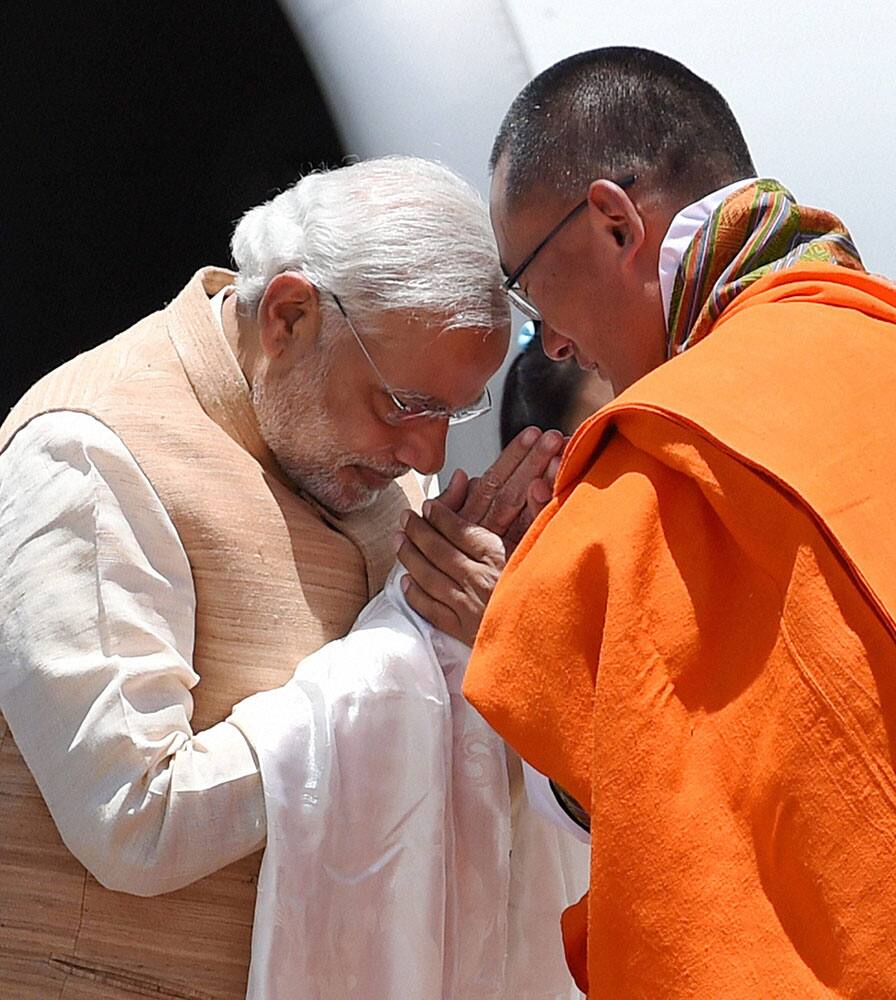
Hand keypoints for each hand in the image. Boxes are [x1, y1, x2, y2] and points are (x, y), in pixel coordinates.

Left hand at [396, 427, 564, 643]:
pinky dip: (416, 595)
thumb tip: (533, 482)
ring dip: (410, 557)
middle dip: (418, 531)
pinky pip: (431, 610)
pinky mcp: (463, 631)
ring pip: (429, 577)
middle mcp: (479, 581)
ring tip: (398, 540)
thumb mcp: (551, 548)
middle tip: (405, 517)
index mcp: (499, 559)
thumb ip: (540, 512)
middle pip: (439, 551)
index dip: (441, 516)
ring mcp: (468, 608)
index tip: (428, 506)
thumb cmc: (554, 593)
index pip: (461, 532)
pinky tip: (407, 582)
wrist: (551, 645)